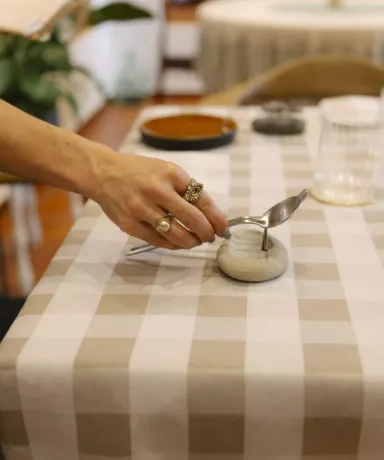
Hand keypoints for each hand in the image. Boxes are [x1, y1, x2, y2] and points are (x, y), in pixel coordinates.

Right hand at [91, 150, 230, 249]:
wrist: (103, 173)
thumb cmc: (139, 172)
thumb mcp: (166, 170)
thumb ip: (185, 189)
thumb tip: (209, 216)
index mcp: (171, 174)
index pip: (202, 200)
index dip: (217, 218)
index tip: (224, 229)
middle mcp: (157, 191)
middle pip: (193, 220)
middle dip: (207, 233)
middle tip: (210, 238)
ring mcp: (142, 209)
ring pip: (177, 235)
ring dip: (191, 242)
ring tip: (195, 241)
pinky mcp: (130, 224)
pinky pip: (158, 241)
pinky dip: (172, 245)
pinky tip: (178, 243)